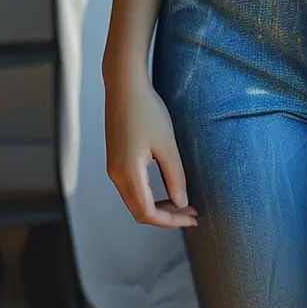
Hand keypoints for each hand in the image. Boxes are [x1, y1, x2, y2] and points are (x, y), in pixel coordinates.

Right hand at [104, 66, 196, 227]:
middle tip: (192, 213)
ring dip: (158, 207)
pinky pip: (131, 189)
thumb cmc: (147, 110)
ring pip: (135, 202)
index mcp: (128, 173)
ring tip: (183, 204)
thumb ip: (175, 177)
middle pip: (139, 212)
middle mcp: (116, 175)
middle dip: (166, 217)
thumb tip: (180, 203)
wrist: (124, 86)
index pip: (148, 213)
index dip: (171, 221)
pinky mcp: (115, 160)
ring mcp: (113, 168)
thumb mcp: (167, 145)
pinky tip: (167, 190)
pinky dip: (150, 196)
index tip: (193, 216)